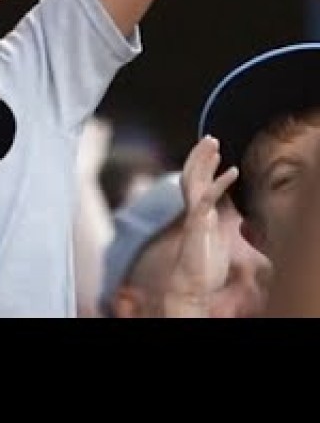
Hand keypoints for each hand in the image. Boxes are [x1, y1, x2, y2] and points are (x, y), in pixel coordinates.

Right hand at [168, 135, 237, 305]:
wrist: (191, 284)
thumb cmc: (203, 265)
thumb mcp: (210, 236)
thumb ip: (209, 220)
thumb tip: (212, 212)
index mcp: (196, 210)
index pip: (195, 180)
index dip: (201, 162)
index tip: (211, 148)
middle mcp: (193, 208)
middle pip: (192, 173)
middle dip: (200, 154)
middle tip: (210, 137)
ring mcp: (194, 214)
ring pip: (196, 180)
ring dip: (204, 159)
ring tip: (214, 143)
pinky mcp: (198, 223)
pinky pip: (208, 198)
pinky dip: (220, 183)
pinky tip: (232, 171)